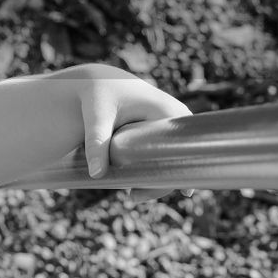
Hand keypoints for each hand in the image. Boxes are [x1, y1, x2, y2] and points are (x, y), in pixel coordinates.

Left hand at [77, 65, 192, 201]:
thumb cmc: (97, 96)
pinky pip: (166, 150)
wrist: (96, 80)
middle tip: (133, 197)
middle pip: (180, 156)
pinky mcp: (161, 127)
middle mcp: (176, 116)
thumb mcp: (96, 116)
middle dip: (163, 179)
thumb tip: (97, 175)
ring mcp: (171, 122)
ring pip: (173, 155)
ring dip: (158, 174)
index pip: (181, 149)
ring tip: (132, 193)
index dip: (179, 173)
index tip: (173, 194)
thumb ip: (96, 143)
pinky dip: (156, 165)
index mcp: (166, 111)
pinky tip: (139, 180)